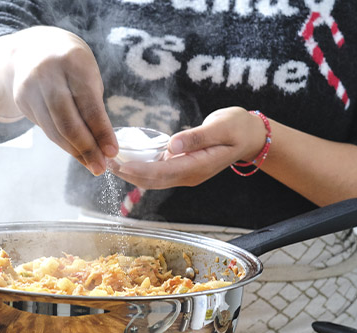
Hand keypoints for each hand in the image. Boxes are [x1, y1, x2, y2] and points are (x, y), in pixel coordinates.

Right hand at [0, 26, 117, 174]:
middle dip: (86, 148)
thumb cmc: (72, 65)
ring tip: (91, 164)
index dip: (102, 132)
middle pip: (67, 122)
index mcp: (73, 63)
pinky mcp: (21, 100)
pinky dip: (62, 143)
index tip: (112, 152)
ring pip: (54, 130)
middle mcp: (48, 75)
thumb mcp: (87, 75)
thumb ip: (94, 106)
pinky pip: (45, 128)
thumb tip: (104, 146)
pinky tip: (76, 152)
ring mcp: (31, 88)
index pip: (89, 105)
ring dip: (74, 151)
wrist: (33, 48)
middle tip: (100, 167)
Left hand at [111, 107, 266, 188]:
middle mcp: (188, 175)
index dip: (139, 170)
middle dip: (129, 174)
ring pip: (153, 179)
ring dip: (131, 173)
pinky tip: (126, 159)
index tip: (120, 164)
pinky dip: (140, 167)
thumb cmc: (238, 128)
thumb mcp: (221, 128)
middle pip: (153, 180)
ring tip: (110, 164)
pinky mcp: (182, 167)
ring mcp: (185, 173)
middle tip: (106, 164)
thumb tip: (173, 145)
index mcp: (197, 167)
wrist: (250, 135)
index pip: (162, 173)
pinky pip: (158, 171)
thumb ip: (197, 137)